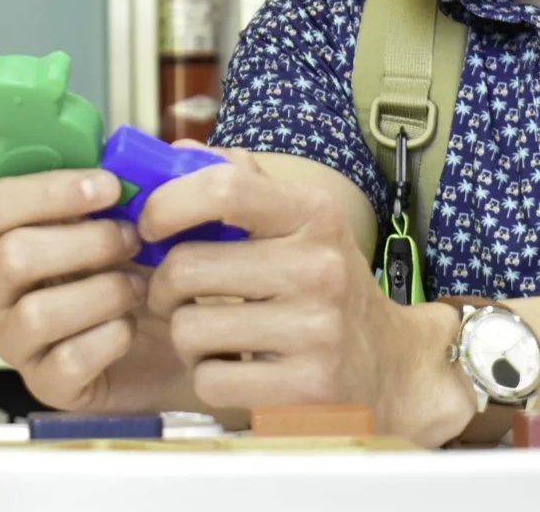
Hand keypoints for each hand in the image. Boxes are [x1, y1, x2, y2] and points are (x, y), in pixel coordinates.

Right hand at [0, 170, 184, 412]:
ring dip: (102, 291)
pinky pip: (68, 362)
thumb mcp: (135, 213)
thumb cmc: (137, 267)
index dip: (50, 191)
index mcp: (1, 238)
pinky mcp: (46, 386)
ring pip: (38, 313)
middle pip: (12, 256)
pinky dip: (110, 338)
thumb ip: (135, 178)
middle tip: (130, 238)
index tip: (109, 187)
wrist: (171, 339)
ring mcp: (16, 342)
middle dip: (85, 242)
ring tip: (137, 285)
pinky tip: (130, 327)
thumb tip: (145, 152)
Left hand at [138, 148, 441, 434]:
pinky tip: (235, 368)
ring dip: (185, 336)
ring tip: (213, 334)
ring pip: (189, 329)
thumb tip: (176, 151)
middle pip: (187, 267)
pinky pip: (210, 380)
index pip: (223, 187)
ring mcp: (316, 330)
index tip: (150, 227)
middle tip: (174, 294)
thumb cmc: (324, 284)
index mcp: (312, 213)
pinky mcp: (305, 388)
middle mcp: (318, 267)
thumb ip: (239, 182)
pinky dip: (208, 377)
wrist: (389, 364)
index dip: (167, 204)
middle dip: (163, 285)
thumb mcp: (298, 222)